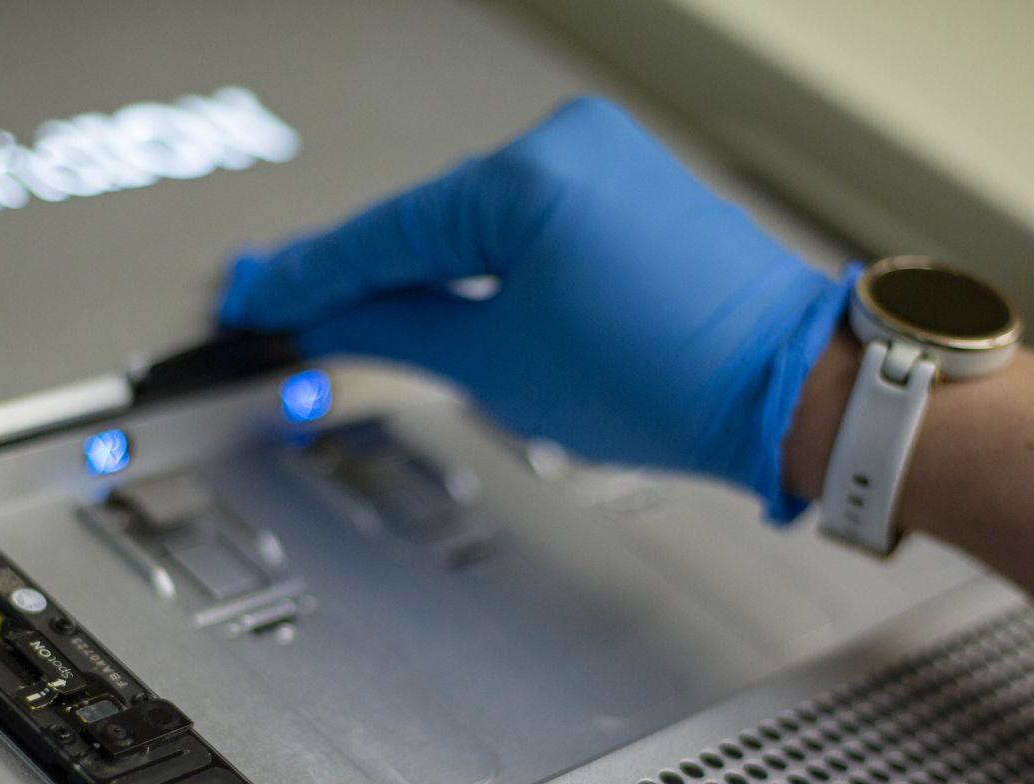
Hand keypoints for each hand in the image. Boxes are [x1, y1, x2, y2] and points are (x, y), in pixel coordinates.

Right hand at [218, 95, 853, 520]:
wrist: (781, 387)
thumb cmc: (669, 378)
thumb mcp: (499, 364)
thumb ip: (398, 329)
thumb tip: (331, 319)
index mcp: (527, 176)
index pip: (384, 234)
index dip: (307, 276)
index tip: (252, 296)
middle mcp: (565, 146)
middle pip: (424, 220)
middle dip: (352, 272)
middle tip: (277, 303)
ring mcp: (600, 160)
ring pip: (472, 222)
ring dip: (413, 270)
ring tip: (344, 310)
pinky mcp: (624, 188)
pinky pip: (521, 222)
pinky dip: (473, 261)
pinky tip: (431, 285)